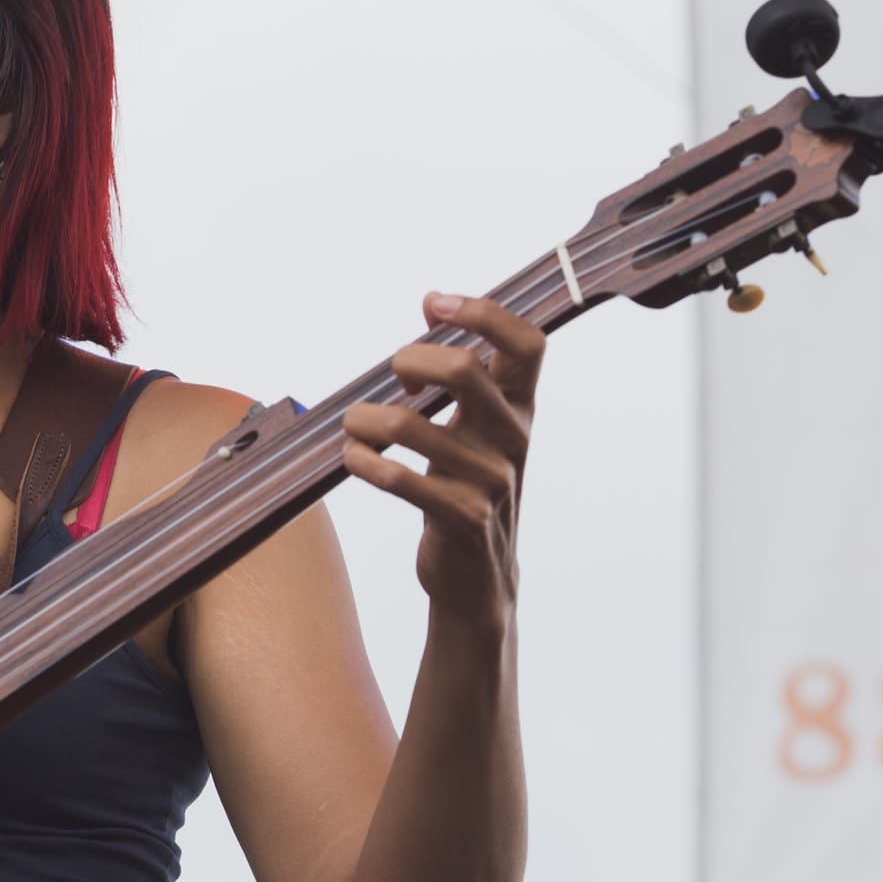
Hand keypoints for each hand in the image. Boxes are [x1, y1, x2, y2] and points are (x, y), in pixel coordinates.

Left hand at [340, 292, 544, 629]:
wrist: (478, 576)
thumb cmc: (466, 487)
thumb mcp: (477, 428)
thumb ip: (464, 375)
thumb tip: (433, 305)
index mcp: (520, 409)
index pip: (527, 343)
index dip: (484, 311)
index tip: (434, 305)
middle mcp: (512, 439)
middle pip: (461, 368)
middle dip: (408, 360)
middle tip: (393, 378)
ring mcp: (490, 481)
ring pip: (409, 424)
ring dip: (363, 419)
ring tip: (354, 426)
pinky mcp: (463, 518)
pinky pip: (399, 478)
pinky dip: (363, 461)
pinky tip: (355, 458)